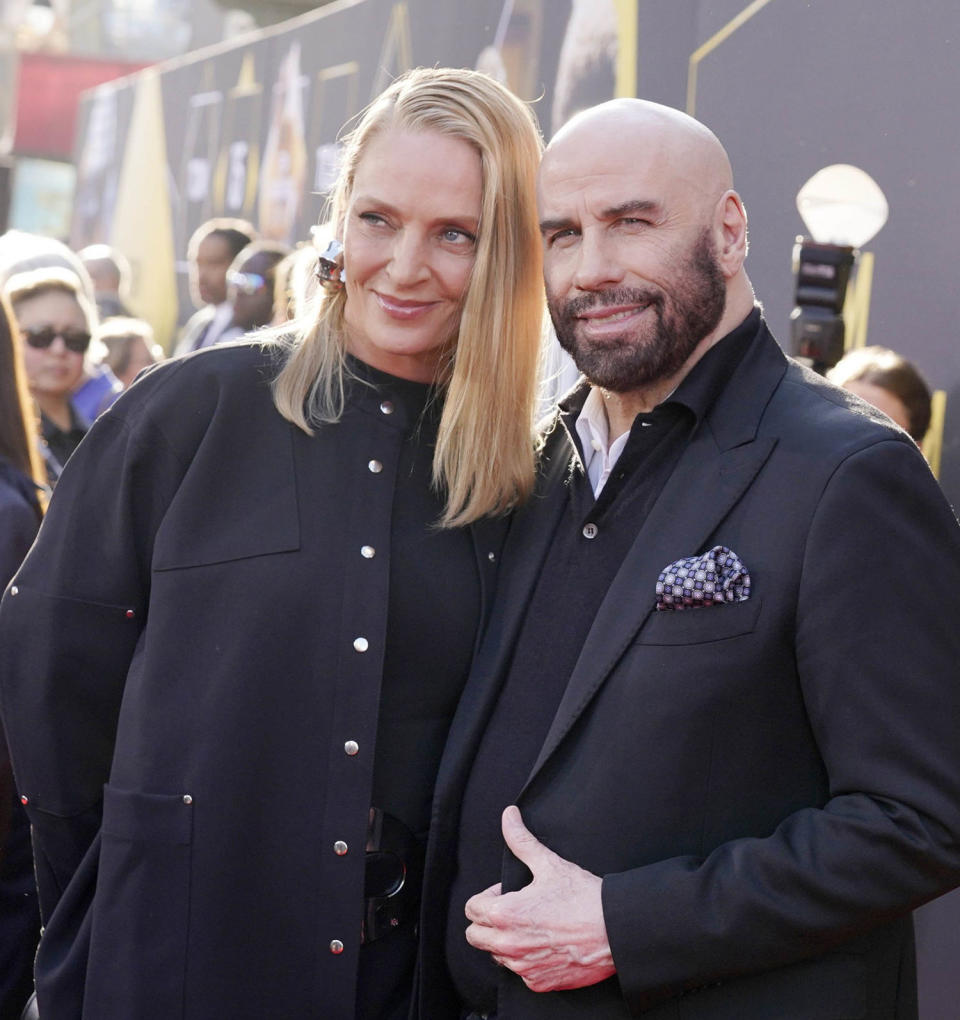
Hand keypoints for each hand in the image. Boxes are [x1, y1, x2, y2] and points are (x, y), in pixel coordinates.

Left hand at [464, 805, 615, 992]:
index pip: (471, 909)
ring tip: (533, 925)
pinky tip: (546, 944)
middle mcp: (508, 945)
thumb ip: (521, 840)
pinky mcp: (540, 982)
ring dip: (505, 941)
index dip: (489, 896)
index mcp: (504, 914)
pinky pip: (520, 973)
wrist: (615, 929)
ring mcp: (524, 967)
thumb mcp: (548, 863)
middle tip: (515, 909)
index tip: (508, 893)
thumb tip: (509, 816)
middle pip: (475, 936)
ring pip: (496, 955)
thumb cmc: (583, 897)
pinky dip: (527, 960)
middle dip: (488, 921)